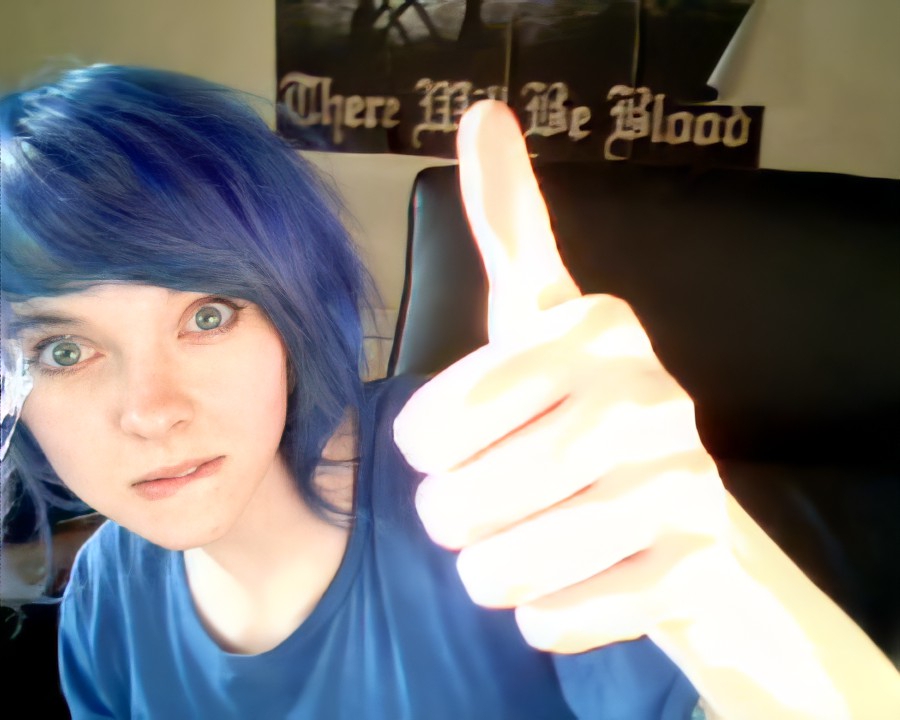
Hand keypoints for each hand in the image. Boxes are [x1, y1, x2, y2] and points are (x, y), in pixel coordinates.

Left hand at [393, 101, 898, 718]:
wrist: (677, 525)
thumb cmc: (581, 415)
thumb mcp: (542, 320)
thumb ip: (511, 227)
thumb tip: (484, 117)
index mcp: (595, 328)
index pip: (430, 425)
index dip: (425, 453)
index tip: (455, 446)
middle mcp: (649, 396)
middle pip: (459, 502)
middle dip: (453, 520)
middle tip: (484, 507)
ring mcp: (682, 485)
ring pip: (501, 568)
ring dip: (490, 570)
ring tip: (519, 543)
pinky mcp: (692, 570)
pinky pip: (557, 617)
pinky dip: (544, 614)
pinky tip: (571, 581)